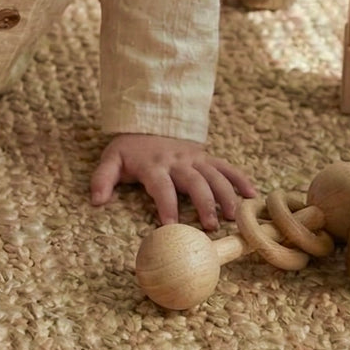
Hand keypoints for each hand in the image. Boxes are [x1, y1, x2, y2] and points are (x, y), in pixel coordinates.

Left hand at [90, 134, 255, 230]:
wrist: (147, 122)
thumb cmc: (130, 151)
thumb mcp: (111, 160)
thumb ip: (102, 179)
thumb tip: (96, 201)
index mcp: (153, 165)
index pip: (161, 187)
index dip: (166, 206)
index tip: (170, 227)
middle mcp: (177, 161)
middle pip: (194, 181)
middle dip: (204, 203)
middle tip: (211, 226)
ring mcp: (194, 158)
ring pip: (214, 175)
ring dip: (226, 195)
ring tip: (234, 217)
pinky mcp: (205, 157)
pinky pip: (226, 166)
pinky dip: (240, 179)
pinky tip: (252, 195)